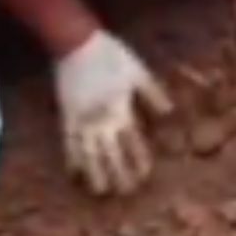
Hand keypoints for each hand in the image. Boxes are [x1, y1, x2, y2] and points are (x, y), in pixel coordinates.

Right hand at [53, 30, 172, 195]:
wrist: (75, 42)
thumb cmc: (109, 54)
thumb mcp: (137, 71)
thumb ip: (153, 93)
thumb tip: (170, 113)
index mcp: (121, 108)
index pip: (133, 141)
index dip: (139, 159)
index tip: (145, 176)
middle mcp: (101, 119)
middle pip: (111, 153)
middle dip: (119, 174)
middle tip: (126, 193)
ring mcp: (81, 119)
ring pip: (89, 153)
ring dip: (95, 173)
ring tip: (100, 192)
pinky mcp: (66, 115)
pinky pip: (68, 142)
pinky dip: (71, 159)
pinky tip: (74, 172)